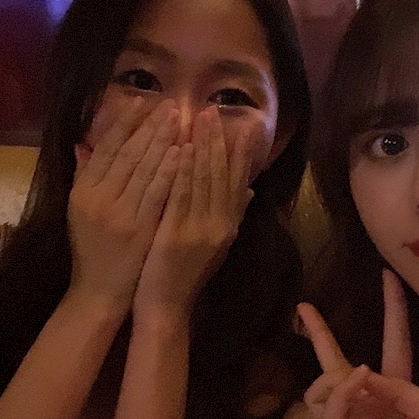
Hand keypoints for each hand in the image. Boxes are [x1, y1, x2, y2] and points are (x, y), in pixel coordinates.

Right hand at [67, 98, 179, 311]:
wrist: (98, 291)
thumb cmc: (91, 249)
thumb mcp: (80, 210)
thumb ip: (84, 175)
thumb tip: (83, 143)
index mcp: (82, 191)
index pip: (105, 148)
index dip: (124, 122)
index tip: (142, 101)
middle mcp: (97, 198)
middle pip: (126, 153)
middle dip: (150, 126)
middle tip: (170, 104)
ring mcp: (118, 213)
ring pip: (143, 169)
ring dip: (163, 141)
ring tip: (180, 118)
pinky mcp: (138, 228)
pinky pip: (156, 194)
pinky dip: (169, 171)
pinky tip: (182, 152)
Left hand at [132, 106, 252, 324]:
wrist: (167, 308)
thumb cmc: (185, 274)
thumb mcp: (215, 245)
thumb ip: (231, 215)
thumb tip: (251, 191)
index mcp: (229, 225)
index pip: (238, 181)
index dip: (240, 152)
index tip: (241, 125)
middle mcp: (221, 225)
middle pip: (222, 175)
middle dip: (218, 140)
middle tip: (213, 110)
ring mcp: (200, 230)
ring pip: (203, 181)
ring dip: (200, 147)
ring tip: (198, 119)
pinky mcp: (177, 234)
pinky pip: (181, 197)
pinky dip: (181, 171)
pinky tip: (179, 149)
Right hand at [298, 270, 418, 418]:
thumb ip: (399, 386)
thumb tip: (363, 370)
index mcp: (400, 394)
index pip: (392, 345)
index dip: (391, 312)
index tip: (388, 279)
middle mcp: (371, 406)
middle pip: (339, 363)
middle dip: (321, 334)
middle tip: (303, 307)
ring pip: (328, 385)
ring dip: (337, 371)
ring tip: (356, 374)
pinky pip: (332, 410)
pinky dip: (342, 389)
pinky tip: (359, 379)